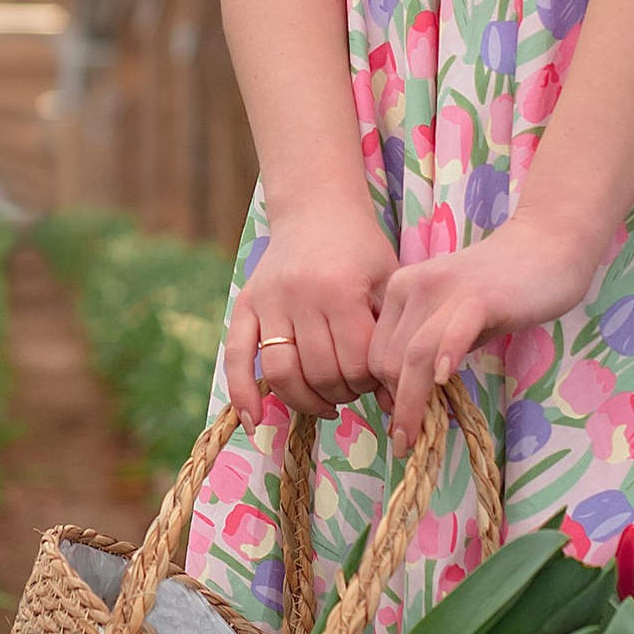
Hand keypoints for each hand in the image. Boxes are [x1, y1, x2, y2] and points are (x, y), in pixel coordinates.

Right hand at [224, 201, 397, 428]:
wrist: (316, 210)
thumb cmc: (361, 249)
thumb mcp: (388, 282)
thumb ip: (392, 337)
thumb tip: (396, 401)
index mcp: (339, 289)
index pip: (356, 362)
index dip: (371, 381)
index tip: (378, 377)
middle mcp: (299, 296)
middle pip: (321, 372)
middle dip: (343, 392)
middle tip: (354, 388)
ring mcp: (268, 302)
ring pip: (282, 373)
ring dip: (306, 400)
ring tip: (326, 401)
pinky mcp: (245, 305)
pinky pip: (236, 358)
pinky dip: (243, 394)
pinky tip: (256, 423)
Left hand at [368, 210, 602, 445]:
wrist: (547, 245)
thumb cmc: (502, 287)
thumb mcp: (454, 318)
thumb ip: (432, 349)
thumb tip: (413, 398)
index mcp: (401, 290)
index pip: (376, 353)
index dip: (385, 393)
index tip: (400, 423)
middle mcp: (413, 287)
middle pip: (389, 360)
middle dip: (397, 406)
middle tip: (410, 441)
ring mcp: (446, 290)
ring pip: (413, 355)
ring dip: (411, 403)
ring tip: (416, 437)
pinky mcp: (481, 296)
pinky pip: (454, 331)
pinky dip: (445, 357)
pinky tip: (444, 381)